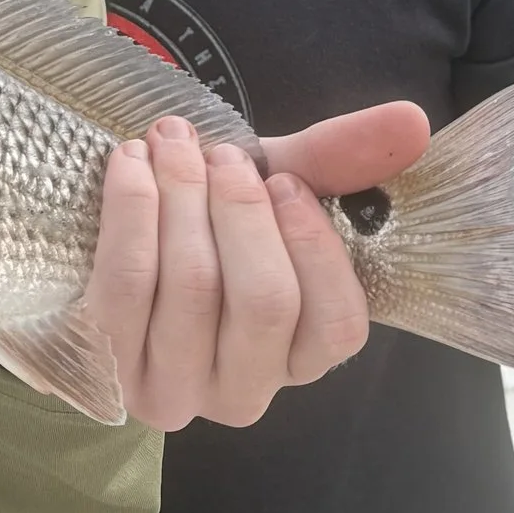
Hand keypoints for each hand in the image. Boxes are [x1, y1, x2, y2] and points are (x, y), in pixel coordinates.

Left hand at [77, 104, 430, 430]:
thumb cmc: (203, 227)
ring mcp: (173, 389)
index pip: (337, 325)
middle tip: (221, 153)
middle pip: (265, 301)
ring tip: (174, 143)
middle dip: (242, 210)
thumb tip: (412, 121)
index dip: (314, 245)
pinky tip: (131, 162)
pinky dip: (133, 208)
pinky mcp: (106, 369)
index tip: (283, 181)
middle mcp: (242, 391)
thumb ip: (339, 160)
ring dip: (184, 196)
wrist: (100, 250)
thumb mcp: (271, 190)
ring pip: (194, 287)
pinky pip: (127, 281)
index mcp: (298, 357)